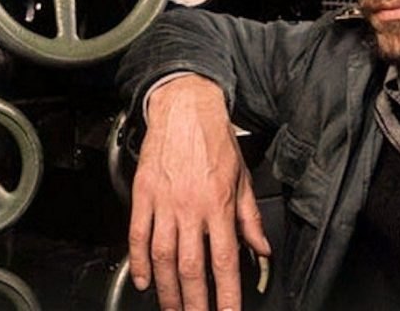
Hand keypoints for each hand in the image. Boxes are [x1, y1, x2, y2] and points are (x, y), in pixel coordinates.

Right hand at [128, 74, 270, 310]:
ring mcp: (164, 202)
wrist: (185, 108)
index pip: (225, 259)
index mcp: (219, 203)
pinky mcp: (143, 195)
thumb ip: (250, 218)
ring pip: (163, 257)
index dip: (227, 293)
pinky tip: (144, 280)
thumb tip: (262, 248)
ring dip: (167, 290)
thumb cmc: (215, 139)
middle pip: (191, 266)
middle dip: (194, 302)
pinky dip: (139, 261)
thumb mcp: (242, 177)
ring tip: (171, 309)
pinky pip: (137, 235)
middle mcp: (191, 207)